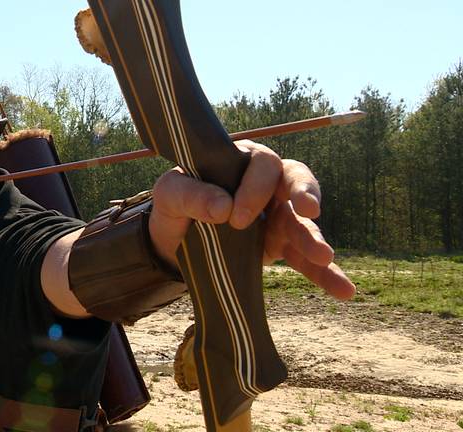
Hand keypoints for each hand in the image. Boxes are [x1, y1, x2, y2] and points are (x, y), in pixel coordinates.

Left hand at [149, 139, 354, 299]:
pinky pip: (306, 261)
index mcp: (242, 162)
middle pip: (296, 180)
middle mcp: (266, 186)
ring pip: (303, 224)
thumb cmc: (175, 204)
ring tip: (323, 257)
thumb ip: (190, 194)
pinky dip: (326, 275)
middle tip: (307, 211)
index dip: (255, 188)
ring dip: (315, 239)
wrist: (172, 240)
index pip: (263, 164)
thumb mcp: (170, 193)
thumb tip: (222, 208)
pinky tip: (344, 290)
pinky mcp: (278, 248)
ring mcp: (276, 217)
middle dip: (304, 194)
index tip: (234, 216)